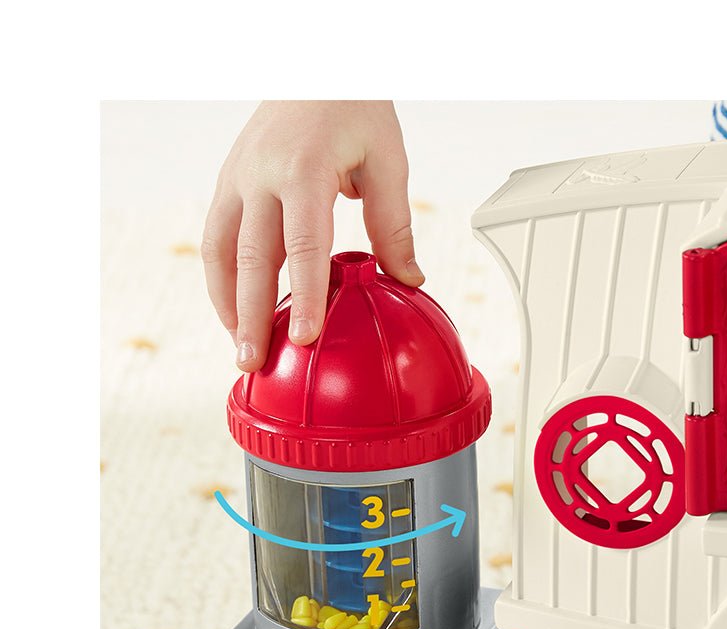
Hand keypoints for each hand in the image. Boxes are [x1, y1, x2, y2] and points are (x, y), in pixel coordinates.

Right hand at [202, 101, 422, 371]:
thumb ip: (394, 225)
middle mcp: (260, 176)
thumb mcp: (387, 160)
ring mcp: (237, 179)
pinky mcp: (229, 183)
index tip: (303, 338)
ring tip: (241, 348)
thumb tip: (408, 281)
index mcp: (303, 170)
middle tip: (253, 362)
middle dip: (250, 315)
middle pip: (250, 258)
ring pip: (220, 252)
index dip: (302, 295)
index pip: (302, 246)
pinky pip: (217, 239)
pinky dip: (223, 279)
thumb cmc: (354, 107)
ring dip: (227, 304)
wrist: (315, 66)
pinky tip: (237, 311)